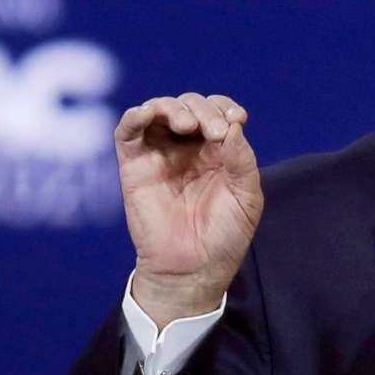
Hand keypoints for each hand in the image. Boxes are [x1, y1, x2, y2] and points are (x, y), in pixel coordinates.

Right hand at [117, 93, 263, 325]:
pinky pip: (128, 130)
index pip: (217, 111)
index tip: (237, 118)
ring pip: (159, 109)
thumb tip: (233, 125)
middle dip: (204, 110)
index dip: (225, 106)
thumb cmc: (224, 237)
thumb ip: (242, 160)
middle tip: (215, 132)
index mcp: (217, 151)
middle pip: (190, 105)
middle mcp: (187, 147)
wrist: (193, 269)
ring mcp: (160, 154)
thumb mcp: (246, 197)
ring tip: (188, 125)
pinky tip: (149, 113)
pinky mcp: (134, 164)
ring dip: (174, 107)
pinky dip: (136, 114)